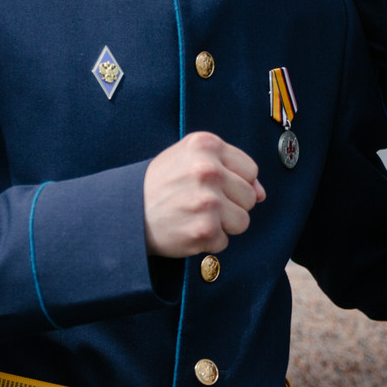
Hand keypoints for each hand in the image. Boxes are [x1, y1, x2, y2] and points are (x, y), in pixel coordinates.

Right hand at [142, 132, 264, 258]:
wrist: (125, 213)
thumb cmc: (160, 185)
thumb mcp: (189, 160)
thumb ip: (229, 169)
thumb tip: (261, 193)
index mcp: (206, 145)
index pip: (250, 170)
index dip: (233, 182)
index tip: (209, 186)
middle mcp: (208, 169)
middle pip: (250, 197)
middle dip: (230, 205)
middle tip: (199, 204)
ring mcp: (207, 200)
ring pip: (243, 221)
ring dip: (222, 225)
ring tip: (195, 217)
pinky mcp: (204, 229)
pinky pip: (224, 241)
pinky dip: (208, 242)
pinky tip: (187, 229)